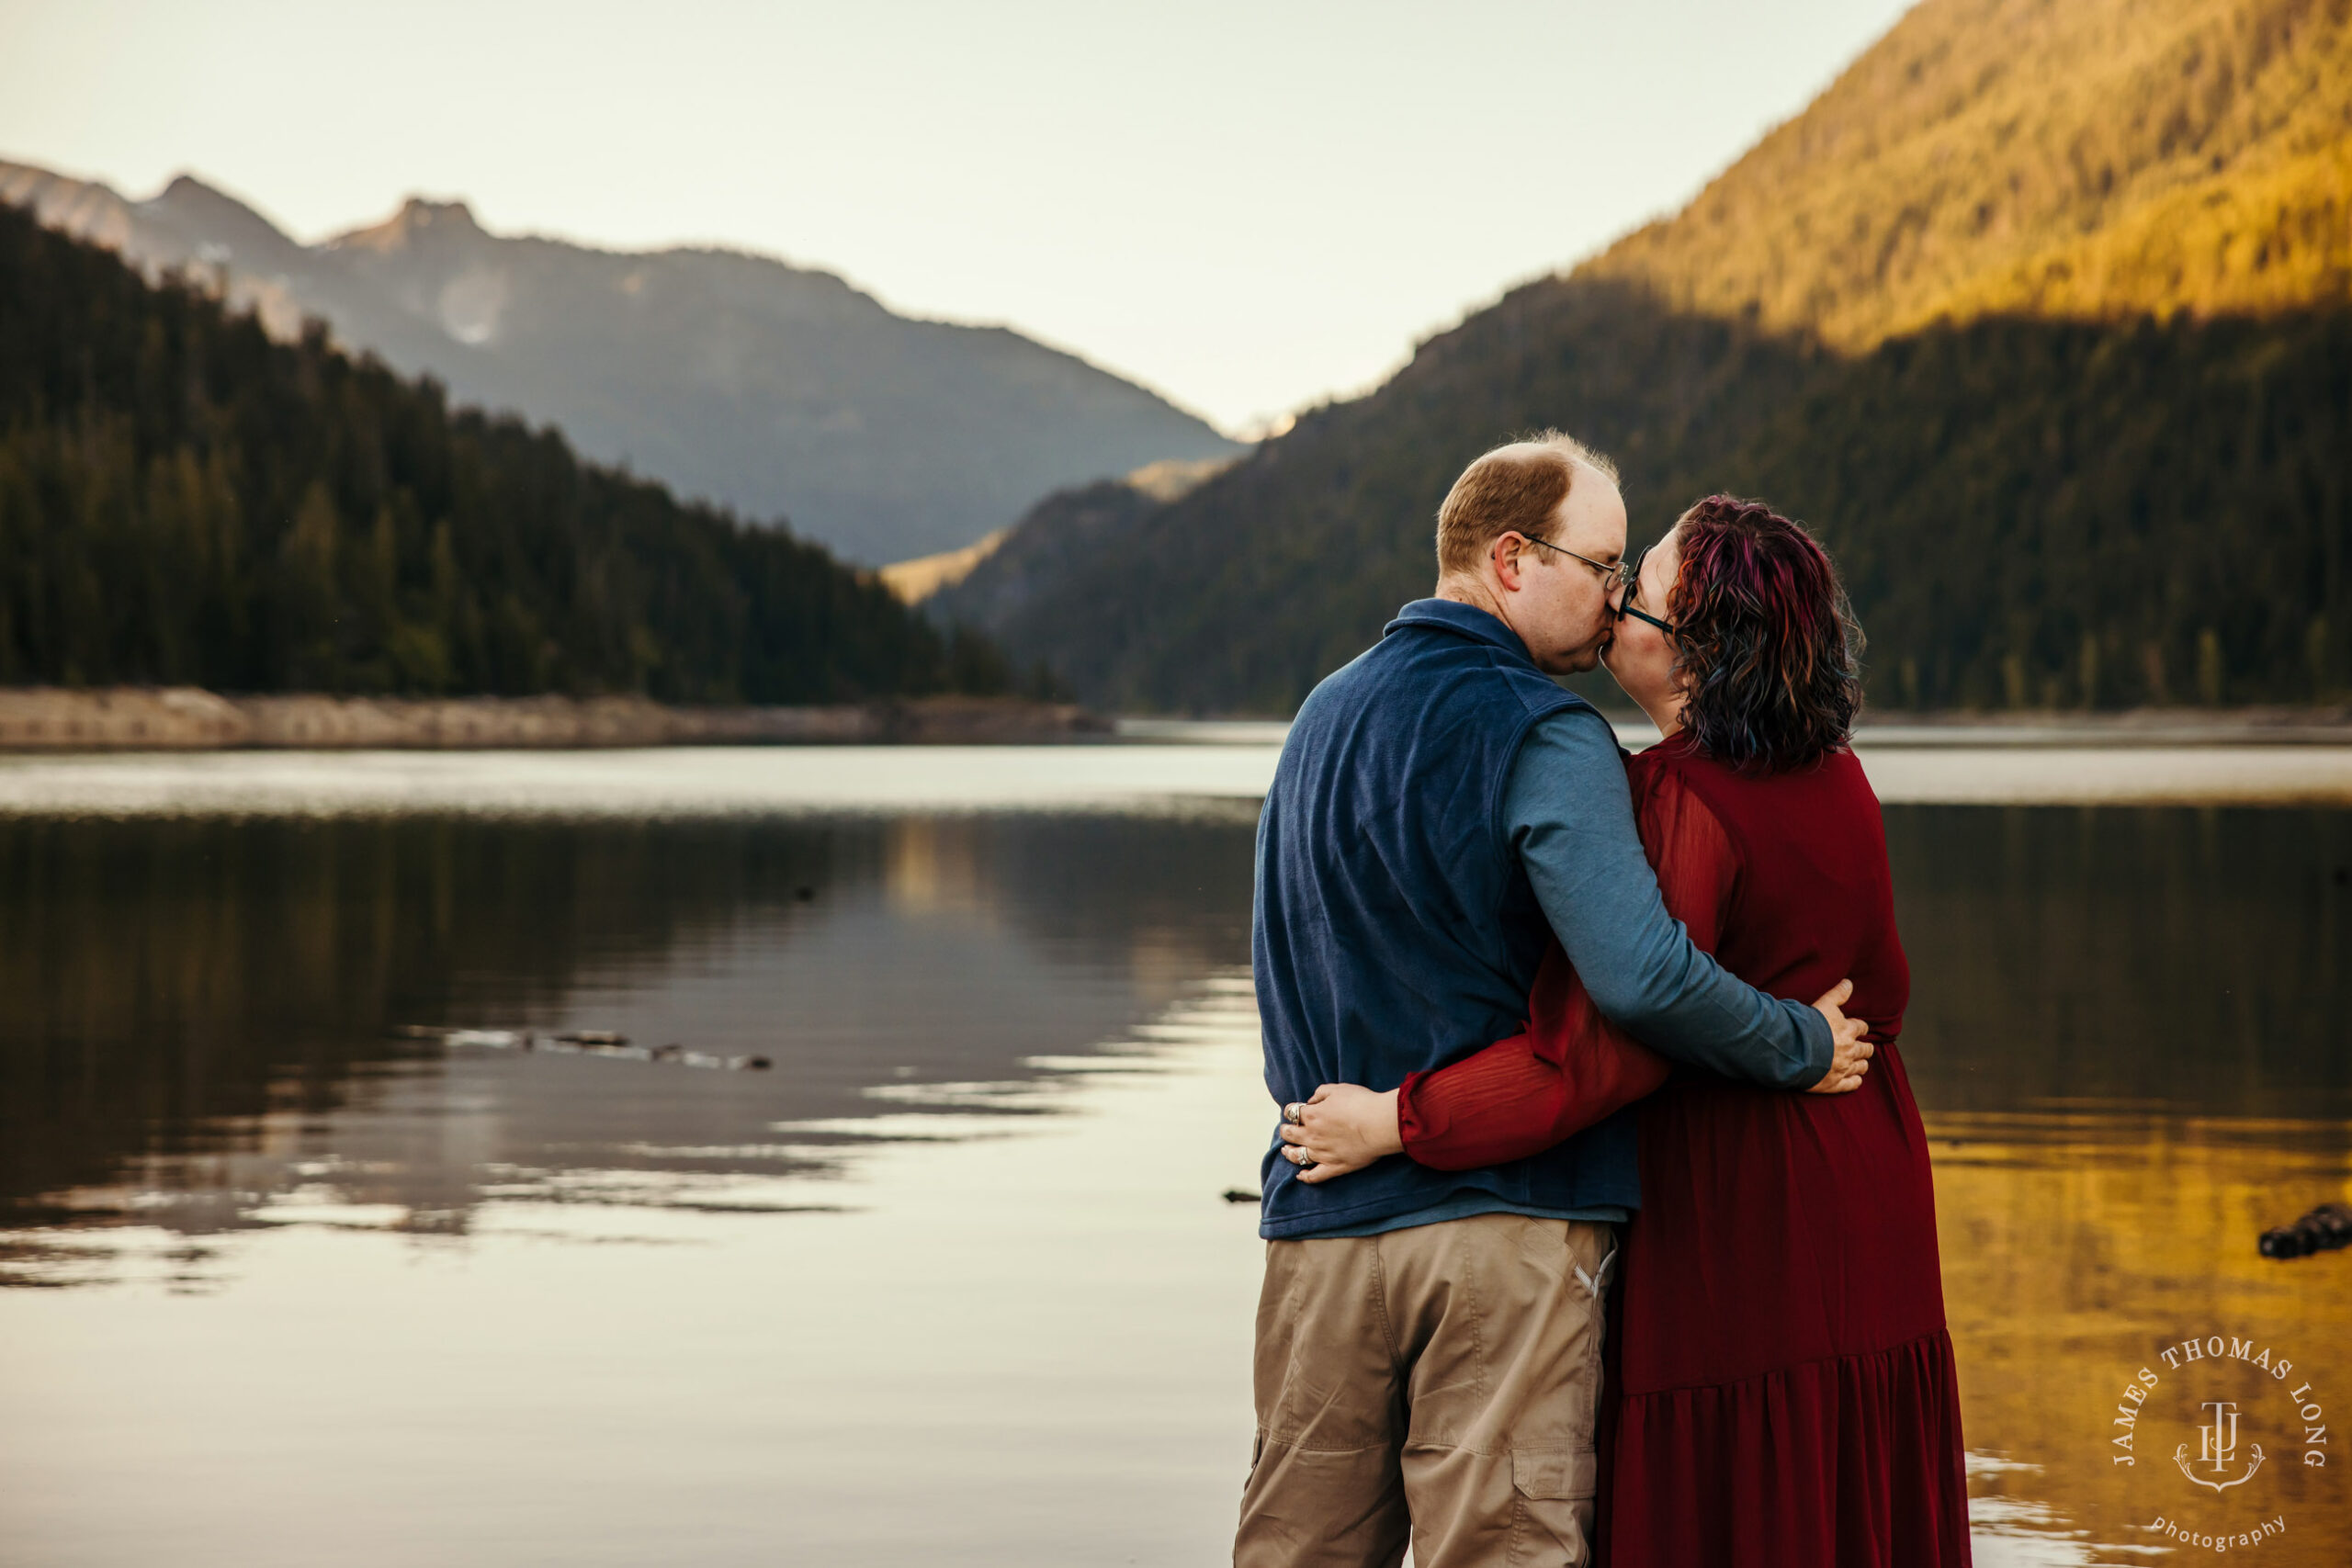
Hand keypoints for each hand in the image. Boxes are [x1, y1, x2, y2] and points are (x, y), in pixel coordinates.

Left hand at [1277, 1084, 1403, 1182]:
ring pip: (1297, 1155)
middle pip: (1289, 1134)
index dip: (1291, 1110)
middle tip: (1286, 1129)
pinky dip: (1305, 1177)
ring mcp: (1322, 1153)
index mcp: (1312, 1115)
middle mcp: (1312, 1135)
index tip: (1295, 1110)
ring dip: (1288, 1152)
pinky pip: (1315, 1176)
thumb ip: (1320, 1093)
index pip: (1292, 1112)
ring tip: (1286, 1150)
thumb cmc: (1361, 1103)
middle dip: (1285, 1130)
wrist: (1380, 1124)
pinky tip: (1300, 1176)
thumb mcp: (1338, 1089)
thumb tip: (1311, 1101)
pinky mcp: (1335, 1167)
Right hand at [1805, 979, 1873, 1094]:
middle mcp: (1849, 1050)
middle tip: (1862, 1047)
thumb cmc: (1808, 1025)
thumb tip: (1849, 982)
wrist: (1795, 1049)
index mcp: (1848, 1030)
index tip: (1859, 1029)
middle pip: (1866, 1050)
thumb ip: (1837, 994)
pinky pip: (1852, 1084)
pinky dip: (1855, 1081)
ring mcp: (1843, 1068)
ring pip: (1861, 1067)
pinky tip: (1855, 1079)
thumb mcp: (1823, 1004)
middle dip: (1865, 1048)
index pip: (1862, 1029)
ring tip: (1859, 1063)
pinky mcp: (1834, 1083)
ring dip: (1861, 1064)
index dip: (1861, 1029)